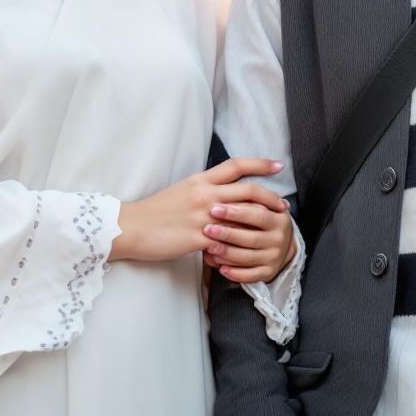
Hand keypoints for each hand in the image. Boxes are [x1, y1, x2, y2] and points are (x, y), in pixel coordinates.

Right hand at [110, 158, 285, 263]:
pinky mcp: (198, 237)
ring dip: (262, 222)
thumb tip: (222, 192)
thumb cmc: (155, 211)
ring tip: (273, 228)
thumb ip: (204, 189)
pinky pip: (227, 241)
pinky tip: (250, 252)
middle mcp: (204, 193)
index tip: (277, 166)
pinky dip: (240, 246)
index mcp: (200, 180)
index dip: (259, 164)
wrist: (131, 227)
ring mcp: (202, 215)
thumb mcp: (182, 191)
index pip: (235, 165)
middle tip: (283, 205)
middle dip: (270, 197)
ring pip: (242, 215)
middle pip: (247, 190)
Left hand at [203, 196, 296, 283]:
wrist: (280, 243)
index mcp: (279, 219)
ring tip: (209, 248)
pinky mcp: (268, 272)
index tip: (215, 208)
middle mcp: (279, 239)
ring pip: (249, 257)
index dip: (236, 212)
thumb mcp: (262, 205)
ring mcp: (274, 257)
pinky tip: (221, 268)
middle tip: (207, 229)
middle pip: (252, 238)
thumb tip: (223, 195)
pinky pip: (250, 276)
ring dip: (227, 253)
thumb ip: (248, 198)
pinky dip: (235, 273)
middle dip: (228, 234)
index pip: (258, 214)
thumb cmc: (262, 221)